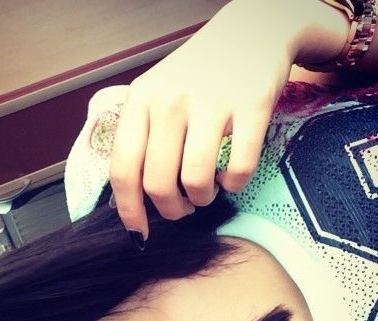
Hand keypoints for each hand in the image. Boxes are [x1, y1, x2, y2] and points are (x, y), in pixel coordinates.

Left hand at [109, 0, 298, 238]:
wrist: (254, 30)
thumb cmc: (197, 76)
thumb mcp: (156, 95)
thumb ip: (141, 139)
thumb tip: (131, 202)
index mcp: (140, 100)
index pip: (123, 170)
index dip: (129, 211)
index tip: (138, 234)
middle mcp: (170, 100)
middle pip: (158, 184)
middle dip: (171, 210)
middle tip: (182, 208)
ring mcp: (212, 101)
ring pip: (196, 181)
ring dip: (202, 200)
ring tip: (206, 190)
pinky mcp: (252, 105)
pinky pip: (238, 170)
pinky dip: (234, 185)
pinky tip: (231, 176)